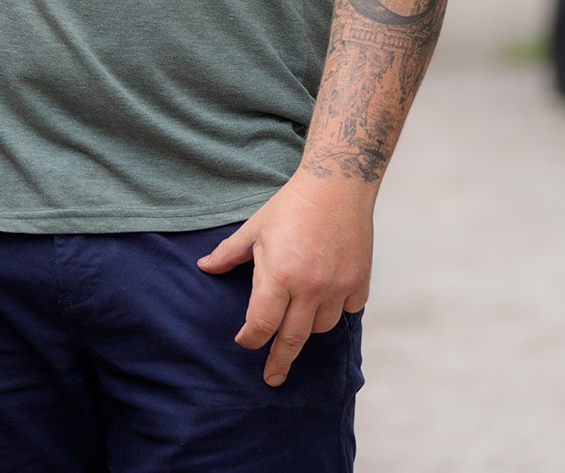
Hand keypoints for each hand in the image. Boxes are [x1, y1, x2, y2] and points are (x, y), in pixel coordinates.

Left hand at [196, 174, 373, 384]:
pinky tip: (327, 303)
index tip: (244, 342)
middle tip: (272, 378)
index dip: (250, 338)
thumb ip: (228, 254)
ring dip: (307, 329)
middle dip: (279, 362)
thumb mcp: (254, 229)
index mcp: (279, 276)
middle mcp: (309, 288)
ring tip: (297, 322)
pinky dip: (337, 311)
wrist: (336, 186)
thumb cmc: (291, 206)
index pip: (262, 324)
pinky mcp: (359, 282)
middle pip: (292, 340)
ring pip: (321, 327)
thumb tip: (204, 267)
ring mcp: (337, 287)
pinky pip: (348, 311)